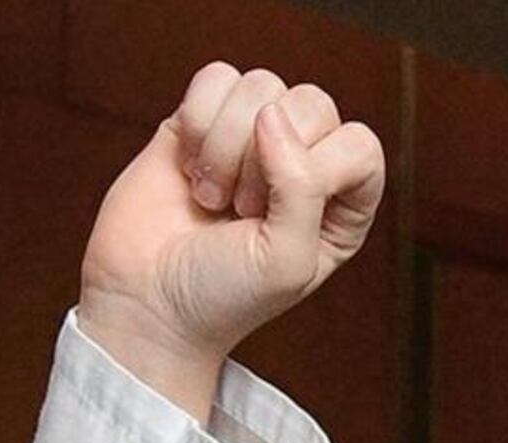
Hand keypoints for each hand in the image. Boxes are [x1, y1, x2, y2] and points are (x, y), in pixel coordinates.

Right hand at [76, 63, 385, 416]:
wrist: (146, 301)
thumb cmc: (225, 295)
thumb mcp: (286, 259)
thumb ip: (301, 186)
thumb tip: (272, 113)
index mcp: (343, 204)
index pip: (360, 146)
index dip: (318, 170)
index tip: (274, 215)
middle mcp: (305, 164)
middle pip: (313, 104)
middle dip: (265, 160)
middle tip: (239, 212)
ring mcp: (253, 137)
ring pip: (262, 87)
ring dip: (226, 144)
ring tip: (212, 196)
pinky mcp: (202, 121)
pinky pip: (216, 77)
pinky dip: (198, 120)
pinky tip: (188, 166)